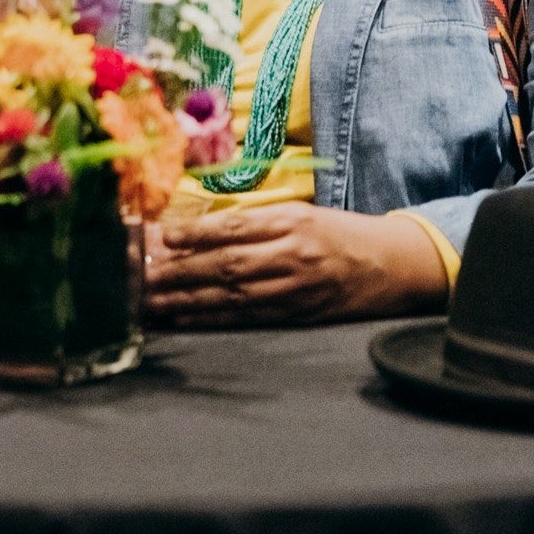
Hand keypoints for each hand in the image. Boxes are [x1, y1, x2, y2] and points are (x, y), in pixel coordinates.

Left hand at [143, 203, 446, 327]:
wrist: (392, 265)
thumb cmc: (337, 233)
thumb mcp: (299, 213)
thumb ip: (252, 222)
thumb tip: (193, 231)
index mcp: (291, 222)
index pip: (233, 228)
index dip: (193, 234)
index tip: (159, 238)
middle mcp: (293, 255)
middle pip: (226, 265)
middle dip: (179, 272)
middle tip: (141, 276)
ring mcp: (297, 289)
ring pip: (233, 296)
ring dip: (187, 300)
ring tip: (151, 302)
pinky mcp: (299, 315)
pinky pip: (249, 318)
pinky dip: (213, 319)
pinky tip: (185, 319)